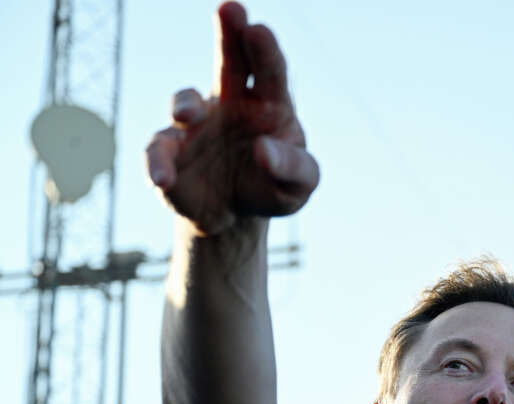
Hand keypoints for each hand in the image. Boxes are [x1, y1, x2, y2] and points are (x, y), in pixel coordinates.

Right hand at [145, 2, 318, 235]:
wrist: (235, 216)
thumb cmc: (273, 188)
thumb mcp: (298, 185)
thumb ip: (292, 168)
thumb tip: (264, 149)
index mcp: (269, 105)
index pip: (270, 72)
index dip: (264, 50)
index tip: (258, 30)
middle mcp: (231, 103)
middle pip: (230, 62)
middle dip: (229, 34)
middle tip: (230, 8)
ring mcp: (196, 124)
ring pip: (186, 102)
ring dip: (185, 104)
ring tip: (187, 115)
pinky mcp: (170, 151)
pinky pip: (159, 150)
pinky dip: (158, 162)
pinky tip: (162, 179)